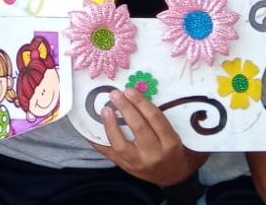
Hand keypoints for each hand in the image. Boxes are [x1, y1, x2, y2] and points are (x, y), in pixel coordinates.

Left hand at [90, 88, 207, 185]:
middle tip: (115, 94)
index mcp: (170, 144)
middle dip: (126, 108)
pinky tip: (89, 128)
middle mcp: (154, 154)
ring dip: (111, 125)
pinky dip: (97, 141)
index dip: (142, 103)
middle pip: (139, 128)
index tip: (130, 90)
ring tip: (105, 109)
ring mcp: (137, 163)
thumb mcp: (176, 135)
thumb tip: (144, 90)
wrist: (172, 176)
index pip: (156, 119)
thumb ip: (163, 117)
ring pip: (121, 143)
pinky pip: (108, 153)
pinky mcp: (125, 167)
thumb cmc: (174, 149)